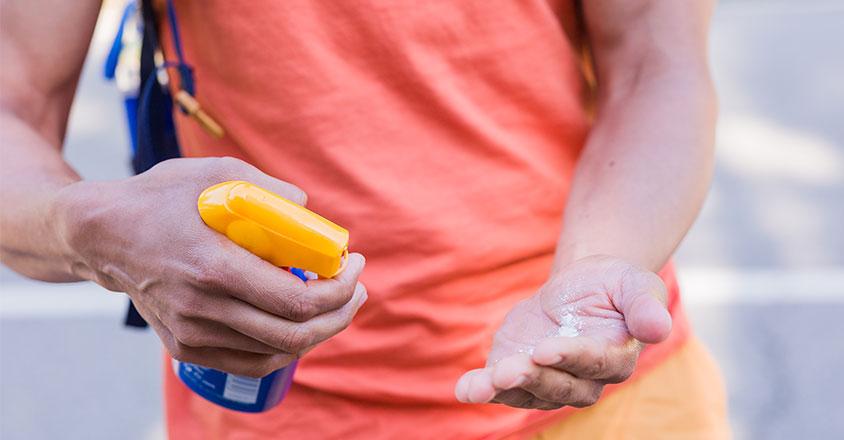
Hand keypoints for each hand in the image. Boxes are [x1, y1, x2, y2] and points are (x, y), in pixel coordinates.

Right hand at [54, 157, 366, 376]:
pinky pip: (250, 360)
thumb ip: (268, 189)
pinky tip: (300, 325)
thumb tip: (309, 209)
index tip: (356, 264)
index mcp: (214, 267)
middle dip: (340, 314)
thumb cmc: (161, 198)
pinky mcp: (186, 346)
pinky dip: (285, 348)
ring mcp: (193, 333)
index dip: (339, 289)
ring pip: (276, 351)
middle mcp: (203, 308)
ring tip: (337, 304)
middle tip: (357, 288)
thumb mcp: (215, 174)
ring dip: (319, 331)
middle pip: (293, 334)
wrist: (101, 235)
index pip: (295, 301)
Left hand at [455, 255, 670, 408]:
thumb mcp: (636, 284)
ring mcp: (546, 379)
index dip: (570, 358)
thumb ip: (645, 306)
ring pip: (527, 392)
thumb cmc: (615, 285)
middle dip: (534, 378)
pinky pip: (499, 387)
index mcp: (614, 358)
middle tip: (511, 369)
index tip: (546, 349)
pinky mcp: (517, 372)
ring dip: (505, 389)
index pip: (593, 364)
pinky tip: (465, 388)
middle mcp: (581, 379)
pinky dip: (481, 389)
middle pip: (559, 386)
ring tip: (485, 381)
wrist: (582, 285)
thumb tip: (657, 328)